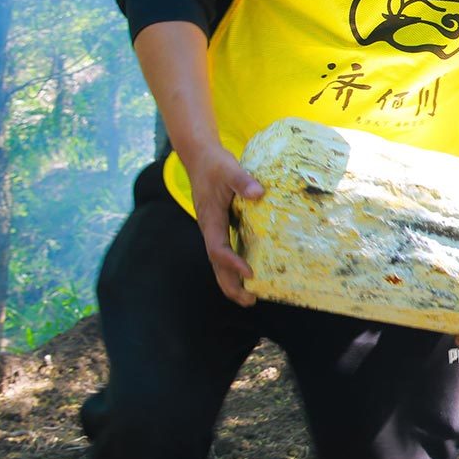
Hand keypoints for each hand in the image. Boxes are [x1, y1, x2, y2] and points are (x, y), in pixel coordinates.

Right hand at [181, 145, 263, 306]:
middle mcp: (210, 229)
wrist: (200, 157)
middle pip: (216, 264)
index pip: (218, 248)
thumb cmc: (215, 164)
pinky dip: (234, 268)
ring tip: (250, 299)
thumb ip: (243, 181)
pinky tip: (249, 276)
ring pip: (219, 262)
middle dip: (230, 284)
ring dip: (231, 281)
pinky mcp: (220, 226)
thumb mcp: (229, 169)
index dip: (231, 263)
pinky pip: (225, 252)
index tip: (249, 273)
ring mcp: (214, 229)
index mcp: (210, 219)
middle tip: (250, 301)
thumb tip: (258, 193)